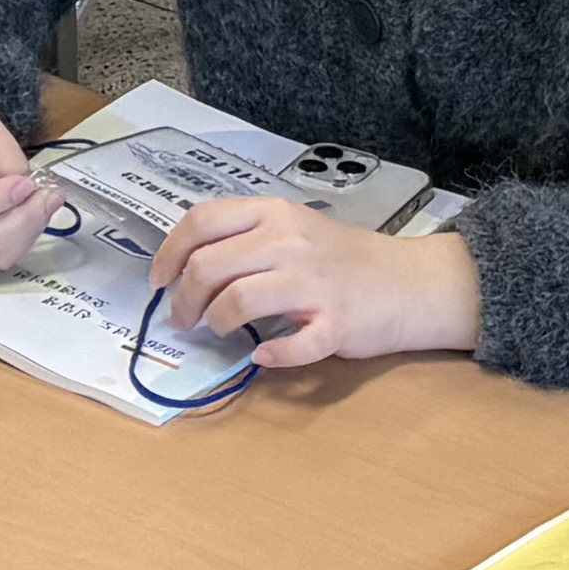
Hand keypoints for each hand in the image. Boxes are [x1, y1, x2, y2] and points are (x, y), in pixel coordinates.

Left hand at [149, 199, 483, 370]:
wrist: (409, 282)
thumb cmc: (343, 258)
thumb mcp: (293, 228)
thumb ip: (248, 238)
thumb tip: (188, 266)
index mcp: (273, 213)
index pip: (202, 221)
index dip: (169, 252)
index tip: (158, 280)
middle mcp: (288, 242)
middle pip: (209, 267)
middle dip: (183, 300)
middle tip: (183, 319)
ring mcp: (312, 283)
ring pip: (238, 302)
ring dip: (217, 324)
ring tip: (220, 333)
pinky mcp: (334, 323)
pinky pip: (289, 346)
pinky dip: (269, 355)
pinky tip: (264, 356)